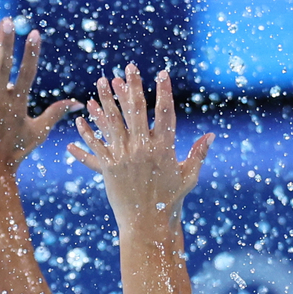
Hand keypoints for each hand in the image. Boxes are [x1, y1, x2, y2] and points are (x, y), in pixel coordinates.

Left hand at [0, 17, 79, 175]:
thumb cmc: (16, 153)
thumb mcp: (38, 132)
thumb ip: (56, 113)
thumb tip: (77, 103)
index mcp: (18, 104)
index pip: (27, 73)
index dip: (31, 53)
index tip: (35, 33)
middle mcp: (0, 101)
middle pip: (4, 66)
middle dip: (6, 42)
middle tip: (8, 21)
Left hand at [68, 64, 212, 228]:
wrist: (148, 225)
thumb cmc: (171, 201)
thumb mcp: (188, 176)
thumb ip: (198, 153)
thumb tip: (211, 135)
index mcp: (164, 148)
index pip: (165, 113)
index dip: (164, 92)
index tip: (162, 73)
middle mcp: (142, 149)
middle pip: (136, 111)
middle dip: (132, 87)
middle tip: (128, 68)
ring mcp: (124, 158)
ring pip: (112, 123)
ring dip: (106, 100)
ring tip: (101, 81)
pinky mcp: (109, 169)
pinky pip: (96, 147)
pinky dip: (87, 132)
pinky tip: (81, 117)